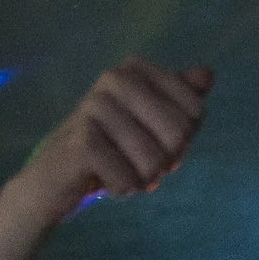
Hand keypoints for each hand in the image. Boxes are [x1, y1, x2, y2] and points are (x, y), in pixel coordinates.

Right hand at [7, 60, 213, 233]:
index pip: (195, 112)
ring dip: (142, 181)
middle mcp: (114, 79)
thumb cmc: (106, 152)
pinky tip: (101, 182)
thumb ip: (177, 100)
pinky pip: (128, 179)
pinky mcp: (82, 142)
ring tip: (120, 173)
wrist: (51, 183)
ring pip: (154, 161)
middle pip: (179, 134)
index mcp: (134, 69)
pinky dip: (121, 190)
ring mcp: (95, 107)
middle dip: (165, 163)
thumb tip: (207, 75)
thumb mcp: (146, 125)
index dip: (183, 141)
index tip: (155, 145)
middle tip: (141, 166)